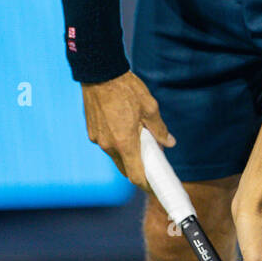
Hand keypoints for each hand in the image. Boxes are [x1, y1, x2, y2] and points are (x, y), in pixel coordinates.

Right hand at [82, 71, 174, 188]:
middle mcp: (108, 145)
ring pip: (115, 156)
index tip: (155, 187)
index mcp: (125, 142)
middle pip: (125, 168)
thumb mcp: (150, 108)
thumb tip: (168, 142)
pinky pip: (107, 144)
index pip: (135, 175)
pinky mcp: (92, 131)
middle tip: (153, 162)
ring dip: (128, 155)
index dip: (146, 184)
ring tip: (141, 142)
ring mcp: (98, 139)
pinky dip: (118, 144)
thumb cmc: (126, 89)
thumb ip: (159, 129)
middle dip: (138, 169)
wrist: (100, 73)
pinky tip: (126, 131)